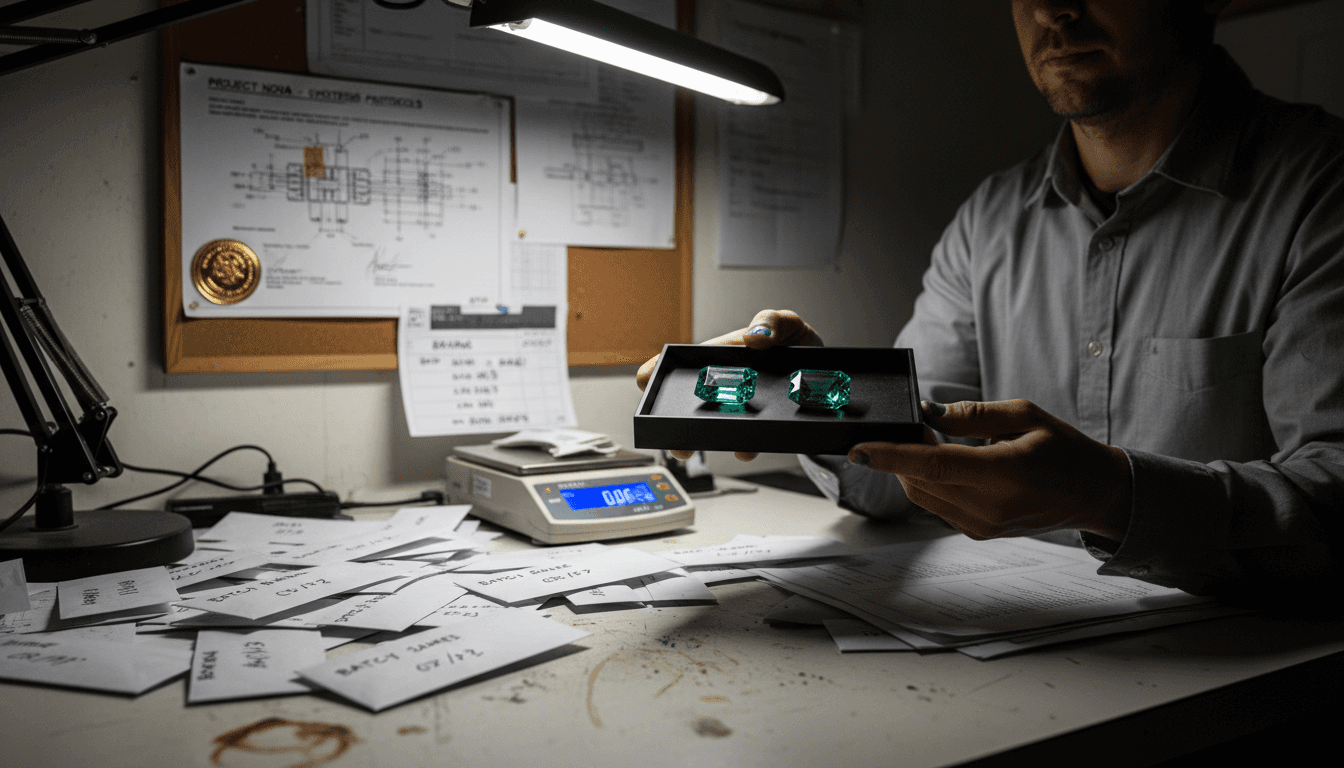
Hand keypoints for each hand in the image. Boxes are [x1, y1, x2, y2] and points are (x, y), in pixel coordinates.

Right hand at [636, 309, 823, 461]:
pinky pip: (748, 438)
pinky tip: (746, 449)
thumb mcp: (790, 324)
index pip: (686, 360)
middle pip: (692, 400)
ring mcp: (743, 405)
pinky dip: (745, 446)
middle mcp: (730, 381)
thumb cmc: (800, 344)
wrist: (832, 372)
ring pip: (715, 424)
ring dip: (703, 438)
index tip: (645, 379)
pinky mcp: (762, 423)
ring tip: (694, 448)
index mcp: (727, 353)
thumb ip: (773, 321)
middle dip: (674, 418)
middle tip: (668, 430)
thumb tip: (756, 335)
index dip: (660, 369)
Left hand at [848, 399, 1131, 540]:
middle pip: (919, 481)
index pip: (933, 465)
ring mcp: (983, 525)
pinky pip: (937, 505)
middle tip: (910, 425)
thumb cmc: (1064, 450)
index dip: (891, 456)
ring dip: (912, 468)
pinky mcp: (979, 532)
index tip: (858, 448)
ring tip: (928, 441)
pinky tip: (942, 464)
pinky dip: (929, 482)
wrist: (1094, 494)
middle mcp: (990, 507)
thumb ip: (973, 415)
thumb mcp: (1025, 415)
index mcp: (1004, 474)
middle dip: (901, 453)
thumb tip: (927, 413)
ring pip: (923, 495)